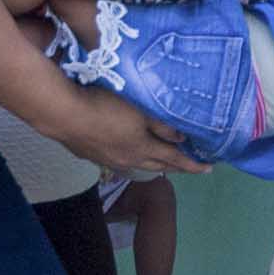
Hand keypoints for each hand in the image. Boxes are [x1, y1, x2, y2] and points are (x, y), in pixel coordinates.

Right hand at [37, 86, 204, 179]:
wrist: (64, 115)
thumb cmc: (105, 106)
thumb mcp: (140, 111)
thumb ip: (162, 125)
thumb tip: (183, 138)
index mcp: (142, 148)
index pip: (174, 158)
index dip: (192, 164)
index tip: (209, 168)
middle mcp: (128, 159)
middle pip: (157, 166)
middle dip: (175, 167)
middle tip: (189, 167)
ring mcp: (109, 160)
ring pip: (138, 165)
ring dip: (153, 164)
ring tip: (163, 163)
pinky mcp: (92, 155)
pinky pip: (120, 161)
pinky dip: (133, 160)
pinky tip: (128, 155)